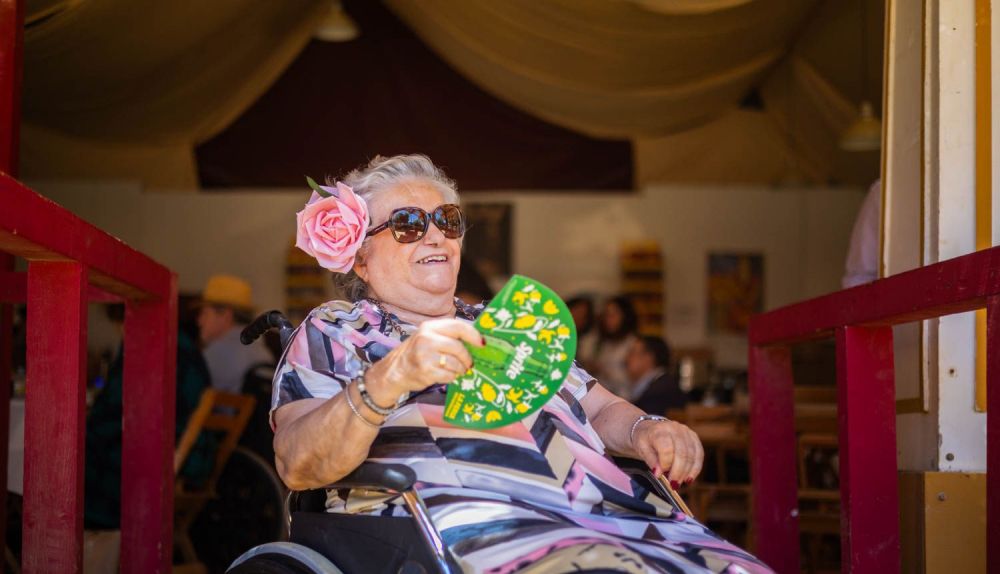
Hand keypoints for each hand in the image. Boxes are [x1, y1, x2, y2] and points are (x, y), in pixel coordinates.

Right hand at [365, 319, 482, 403]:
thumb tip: (477, 341)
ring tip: (457, 370)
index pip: (458, 326)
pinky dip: (452, 377)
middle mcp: (426, 338)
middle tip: (470, 364)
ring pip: (455, 363)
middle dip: (467, 358)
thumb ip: (449, 336)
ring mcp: (425, 355)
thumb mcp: (429, 337)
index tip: (482, 344)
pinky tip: (447, 375)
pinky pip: (449, 375)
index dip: (473, 335)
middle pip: (458, 347)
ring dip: (460, 369)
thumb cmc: (417, 353)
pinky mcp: (426, 371)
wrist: (395, 371)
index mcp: (430, 327)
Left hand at [632, 419, 703, 486]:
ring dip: (687, 472)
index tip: (660, 475)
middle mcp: (675, 428)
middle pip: (682, 453)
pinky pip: (699, 454)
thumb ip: (651, 461)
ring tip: (679, 483)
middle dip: (678, 472)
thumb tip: (658, 474)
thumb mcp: (642, 449)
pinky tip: (689, 478)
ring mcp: (686, 432)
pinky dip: (695, 468)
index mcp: (659, 430)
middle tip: (673, 484)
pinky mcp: (694, 437)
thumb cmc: (645, 440)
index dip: (665, 464)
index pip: (666, 448)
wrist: (650, 429)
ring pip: (692, 455)